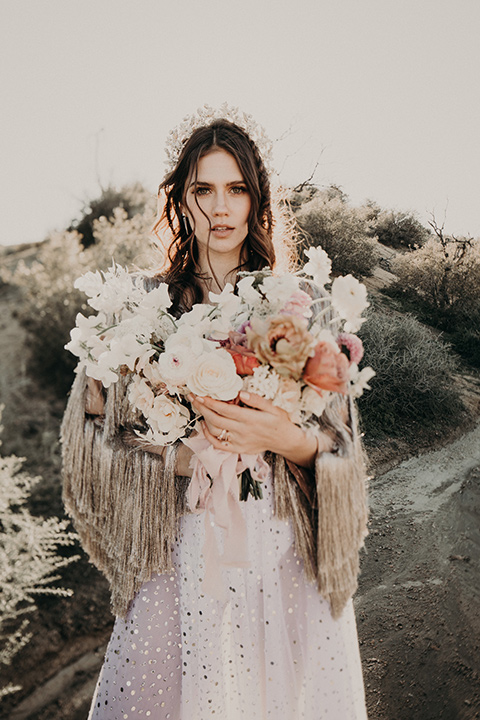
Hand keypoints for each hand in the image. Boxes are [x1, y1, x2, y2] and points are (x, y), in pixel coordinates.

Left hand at [189, 391, 321, 467]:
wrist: (284, 441)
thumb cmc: (279, 421)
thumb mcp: (273, 407)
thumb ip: (256, 400)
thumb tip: (240, 393)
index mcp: (250, 419)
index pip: (225, 410)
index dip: (210, 403)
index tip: (200, 395)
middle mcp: (242, 431)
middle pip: (216, 419)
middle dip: (202, 408)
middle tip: (193, 397)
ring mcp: (238, 441)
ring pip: (215, 431)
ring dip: (204, 419)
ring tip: (198, 407)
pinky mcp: (238, 448)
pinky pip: (219, 444)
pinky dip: (209, 436)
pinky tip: (204, 426)